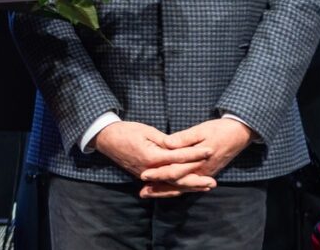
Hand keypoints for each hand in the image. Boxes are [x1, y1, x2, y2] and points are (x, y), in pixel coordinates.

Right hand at [93, 121, 215, 196]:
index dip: (194, 154)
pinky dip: (176, 188)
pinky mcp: (143, 176)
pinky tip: (186, 189)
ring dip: (189, 187)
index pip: (178, 157)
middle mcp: (149, 170)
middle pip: (177, 178)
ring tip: (205, 187)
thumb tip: (181, 147)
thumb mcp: (147, 131)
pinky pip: (162, 185)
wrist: (105, 138)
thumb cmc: (126, 131)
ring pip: (171, 184)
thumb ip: (165, 141)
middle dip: (196, 180)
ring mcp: (146, 175)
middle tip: (213, 182)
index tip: (209, 151)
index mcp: (151, 156)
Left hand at [139, 118, 252, 196]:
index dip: (159, 174)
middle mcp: (201, 172)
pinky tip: (165, 189)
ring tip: (149, 193)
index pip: (175, 171)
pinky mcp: (205, 173)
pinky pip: (188, 185)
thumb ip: (184, 138)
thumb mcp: (201, 130)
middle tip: (142, 192)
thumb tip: (168, 144)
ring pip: (182, 187)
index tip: (144, 175)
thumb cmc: (219, 130)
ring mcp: (204, 174)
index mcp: (198, 161)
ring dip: (165, 191)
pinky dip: (176, 188)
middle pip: (177, 183)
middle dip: (159, 188)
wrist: (239, 134)